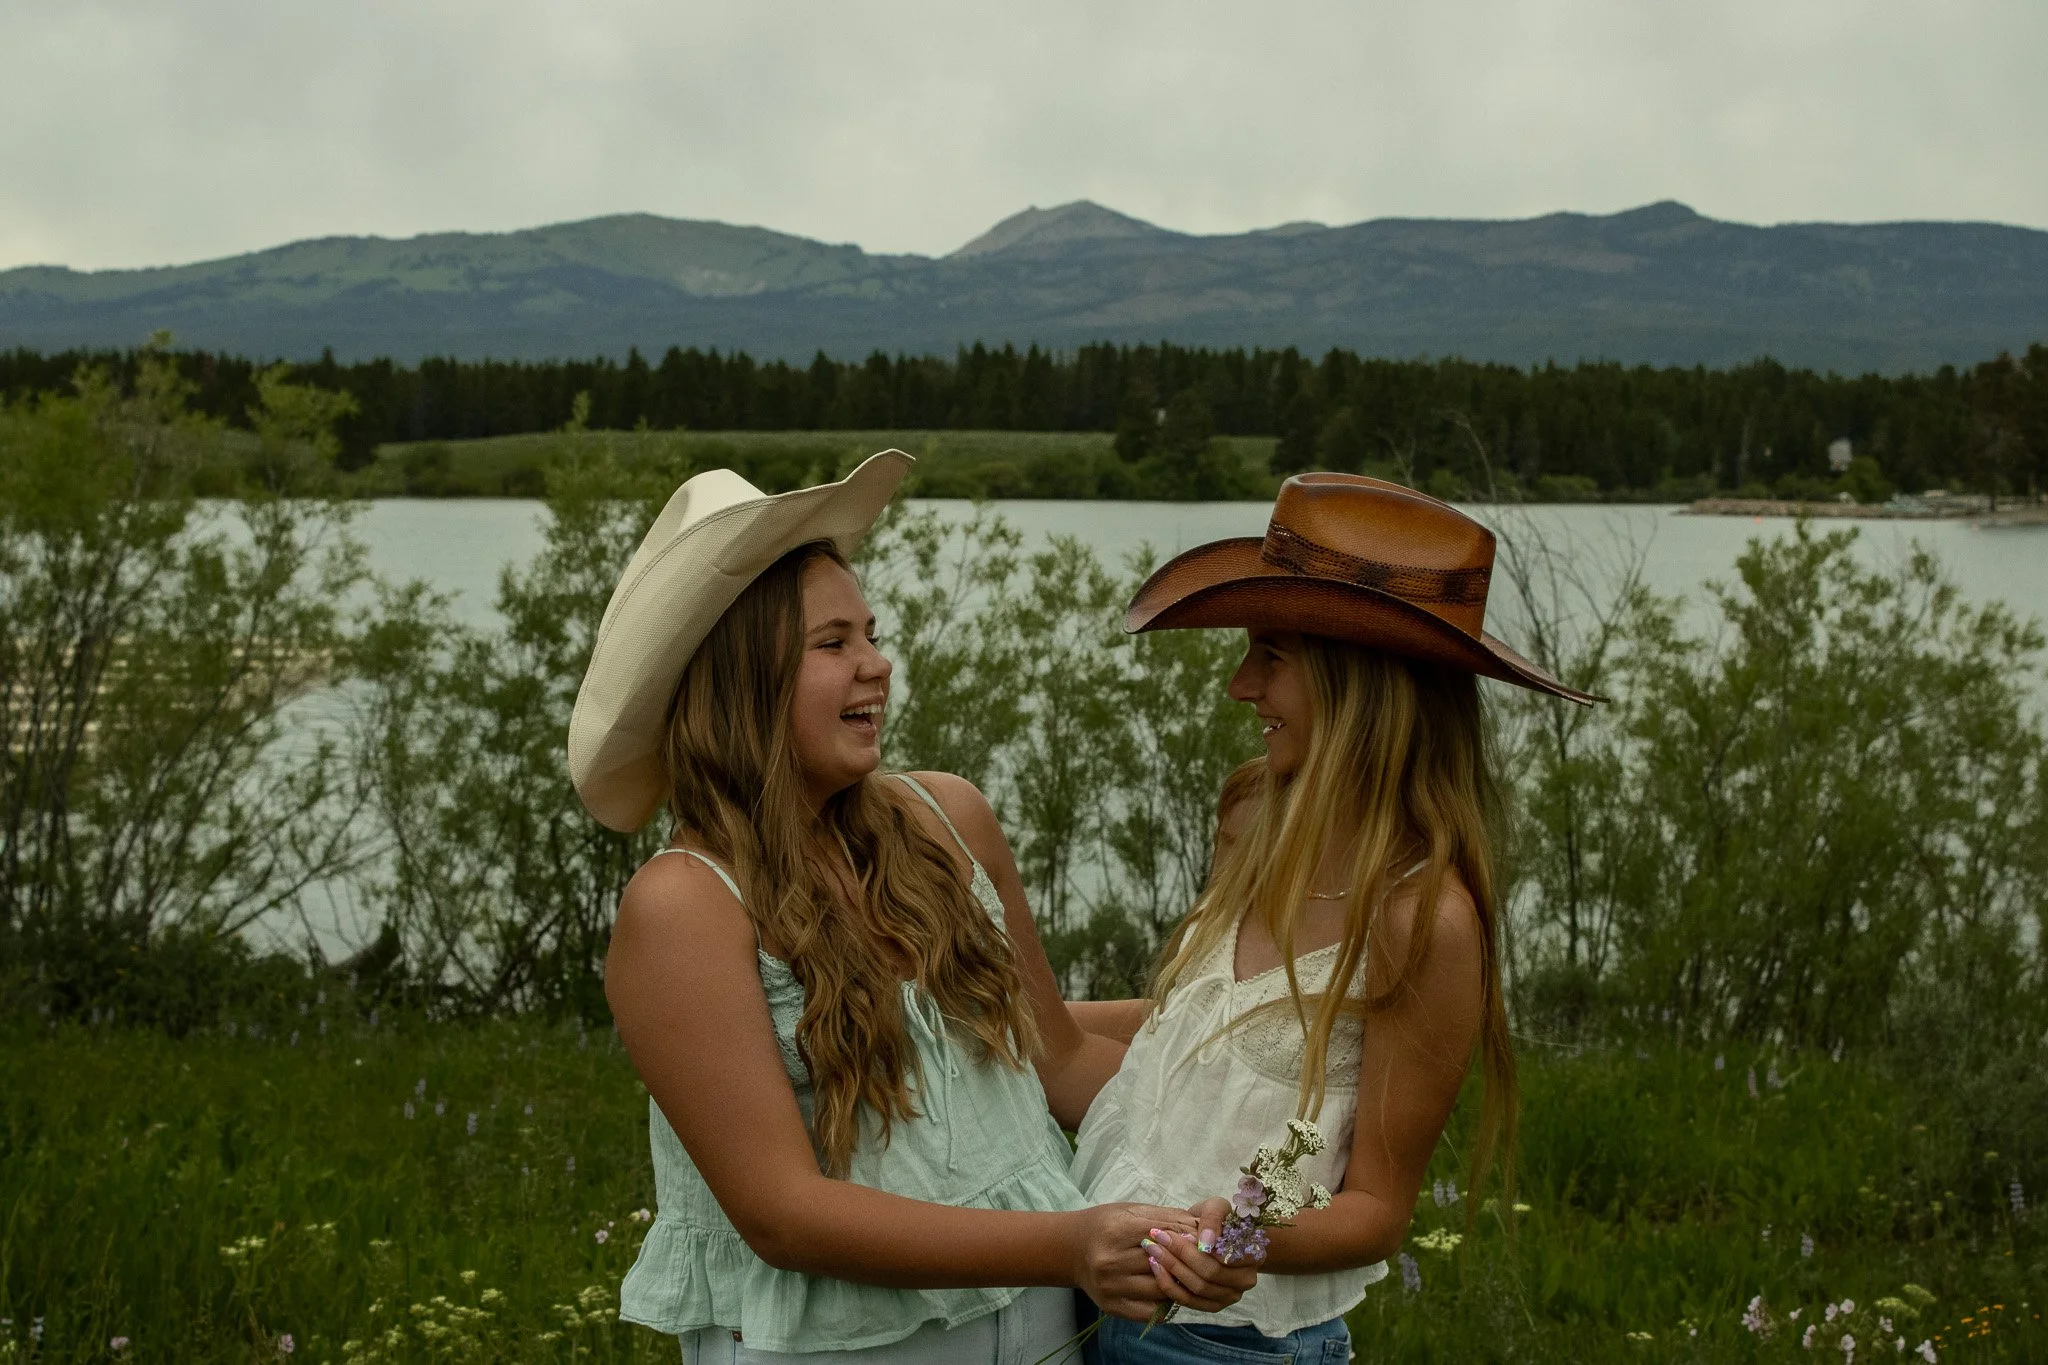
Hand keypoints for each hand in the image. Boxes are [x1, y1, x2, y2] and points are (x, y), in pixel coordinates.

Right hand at [1069, 1203, 1203, 1320]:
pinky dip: (1165, 1303)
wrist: (1073, 1249)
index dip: (1185, 1238)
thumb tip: (1200, 1231)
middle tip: (1199, 1259)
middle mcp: (1111, 1262)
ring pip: (1161, 1290)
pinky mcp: (1112, 1307)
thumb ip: (1166, 1219)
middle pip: (1164, 1265)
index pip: (1164, 1237)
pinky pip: (1151, 1311)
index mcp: (1117, 1232)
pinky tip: (1169, 1291)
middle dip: (1185, 1261)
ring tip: (1185, 1274)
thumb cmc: (1108, 1225)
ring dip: (1177, 1283)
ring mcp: (1110, 1287)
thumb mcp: (1132, 1211)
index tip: (1199, 1239)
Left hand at [1142, 1198, 1258, 1311]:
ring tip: (1152, 1249)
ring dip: (1170, 1269)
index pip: (1222, 1257)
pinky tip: (1155, 1267)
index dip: (1195, 1247)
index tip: (1170, 1232)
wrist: (1216, 1235)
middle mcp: (1245, 1280)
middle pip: (1209, 1275)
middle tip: (1156, 1238)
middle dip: (1178, 1256)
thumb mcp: (1218, 1207)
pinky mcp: (1213, 1306)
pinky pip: (1188, 1301)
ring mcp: (1230, 1296)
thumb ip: (1214, 1218)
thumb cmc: (1218, 1219)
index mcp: (1253, 1255)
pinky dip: (1169, 1285)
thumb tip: (1206, 1242)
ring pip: (1197, 1289)